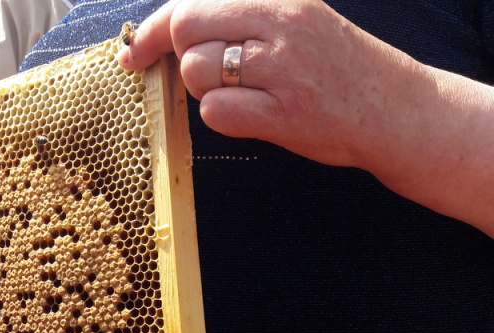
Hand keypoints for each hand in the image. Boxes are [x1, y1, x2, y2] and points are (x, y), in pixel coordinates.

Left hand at [118, 0, 410, 168]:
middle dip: (182, 58)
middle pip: (186, 30)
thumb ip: (241, 19)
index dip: (153, 29)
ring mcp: (284, 69)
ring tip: (249, 94)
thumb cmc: (337, 70)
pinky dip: (223, 118)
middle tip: (206, 75)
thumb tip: (172, 29)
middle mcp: (281, 25)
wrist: (400, 111)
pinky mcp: (286, 114)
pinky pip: (216, 113)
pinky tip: (255, 116)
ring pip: (197, 71)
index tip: (134, 52)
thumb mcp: (296, 22)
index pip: (194, 2)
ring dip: (208, 90)